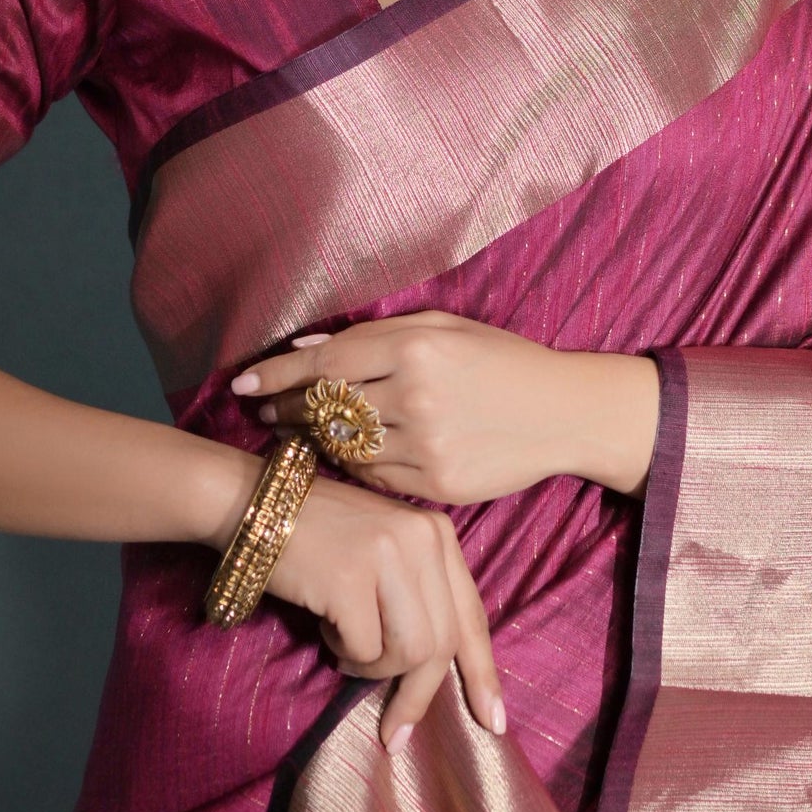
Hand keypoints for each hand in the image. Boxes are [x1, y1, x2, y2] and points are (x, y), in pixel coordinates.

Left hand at [230, 311, 659, 503]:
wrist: (565, 412)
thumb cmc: (505, 361)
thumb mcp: (449, 328)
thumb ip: (379, 335)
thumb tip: (309, 348)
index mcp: (418, 345)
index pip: (326, 363)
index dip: (278, 374)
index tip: (245, 383)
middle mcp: (417, 394)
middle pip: (327, 407)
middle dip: (288, 409)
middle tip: (265, 411)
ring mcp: (427, 444)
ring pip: (345, 447)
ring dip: (314, 441)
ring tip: (296, 434)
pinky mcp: (437, 483)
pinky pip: (375, 477)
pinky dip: (354, 466)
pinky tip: (346, 455)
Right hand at [263, 469, 505, 751]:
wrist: (255, 504)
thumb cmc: (319, 537)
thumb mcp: (387, 550)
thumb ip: (419, 595)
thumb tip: (439, 670)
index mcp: (438, 533)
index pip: (472, 614)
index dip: (482, 673)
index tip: (492, 721)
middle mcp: (422, 539)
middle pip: (443, 643)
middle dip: (418, 696)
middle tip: (395, 734)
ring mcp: (387, 556)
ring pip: (409, 652)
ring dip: (373, 669)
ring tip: (345, 649)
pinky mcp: (349, 579)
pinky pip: (362, 649)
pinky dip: (342, 653)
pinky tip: (324, 627)